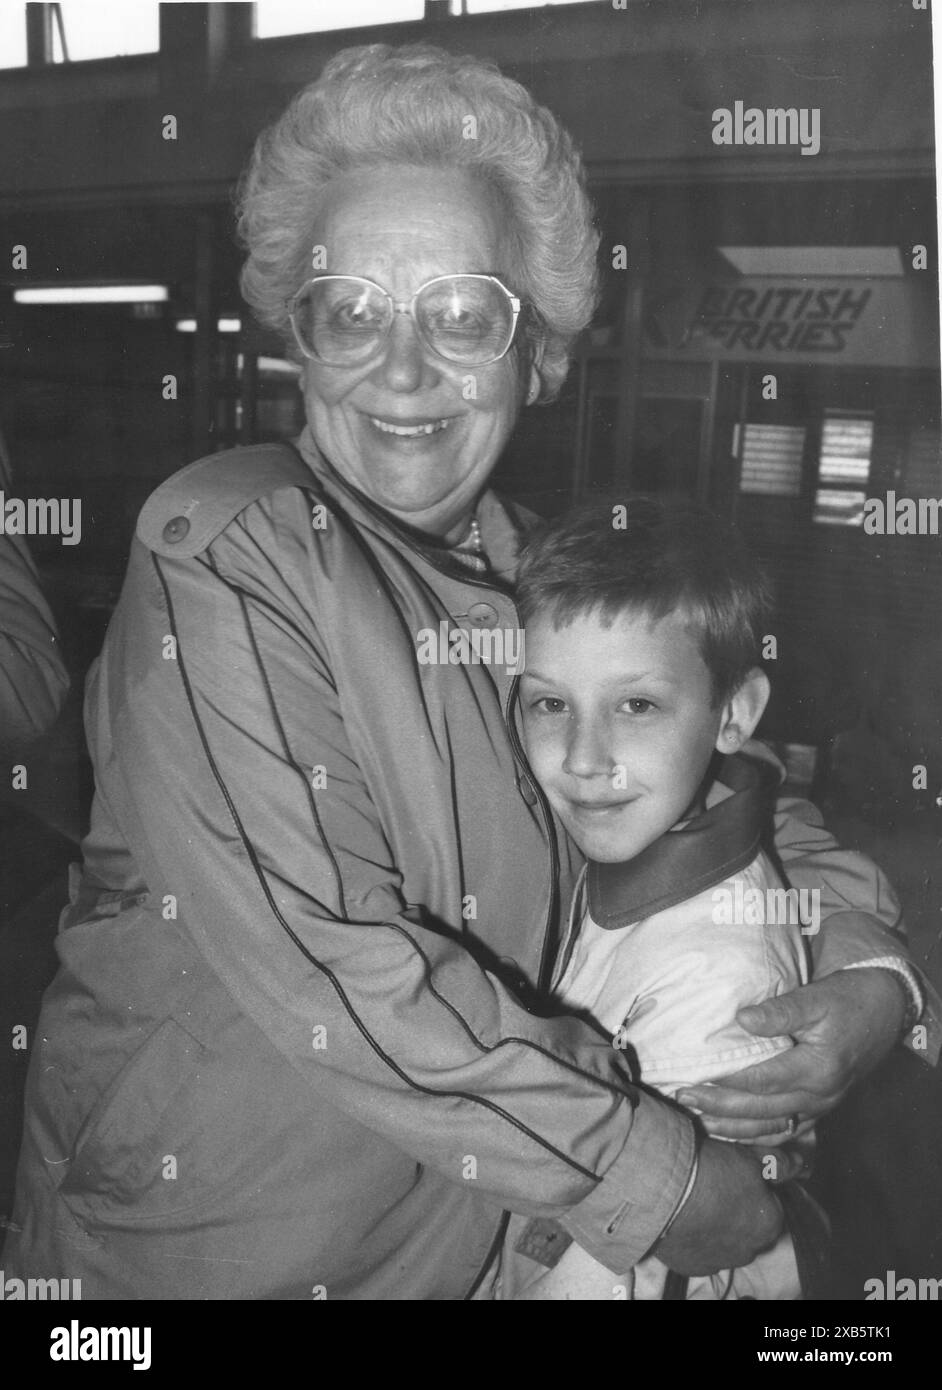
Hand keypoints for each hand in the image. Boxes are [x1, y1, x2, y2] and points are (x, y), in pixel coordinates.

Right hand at [652, 1138, 782, 1275]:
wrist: (665, 1192)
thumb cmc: (713, 1171)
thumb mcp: (750, 1157)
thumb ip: (779, 1163)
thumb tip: (802, 1164)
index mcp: (770, 1223)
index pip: (772, 1207)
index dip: (756, 1190)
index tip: (737, 1177)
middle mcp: (750, 1250)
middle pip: (751, 1230)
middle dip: (740, 1214)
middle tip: (717, 1189)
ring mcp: (721, 1262)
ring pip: (727, 1245)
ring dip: (719, 1229)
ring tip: (698, 1204)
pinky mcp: (693, 1267)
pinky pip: (701, 1254)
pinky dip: (697, 1241)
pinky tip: (685, 1221)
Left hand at [676, 968, 907, 1142]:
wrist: (885, 1010)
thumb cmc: (848, 999)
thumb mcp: (816, 997)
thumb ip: (780, 1011)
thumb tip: (741, 1020)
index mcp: (818, 1069)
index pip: (762, 1080)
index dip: (726, 1079)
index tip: (693, 1074)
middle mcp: (821, 1095)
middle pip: (762, 1110)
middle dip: (720, 1107)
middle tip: (684, 1096)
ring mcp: (823, 1106)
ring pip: (772, 1127)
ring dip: (734, 1128)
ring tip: (699, 1119)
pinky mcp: (822, 1108)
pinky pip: (786, 1130)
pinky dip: (757, 1135)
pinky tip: (732, 1132)